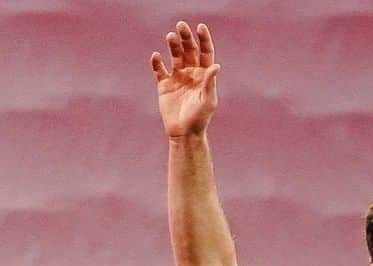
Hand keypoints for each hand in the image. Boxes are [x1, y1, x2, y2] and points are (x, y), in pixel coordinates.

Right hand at [150, 21, 219, 138]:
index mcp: (204, 75)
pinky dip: (157, 62)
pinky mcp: (164, 85)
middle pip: (189, 49)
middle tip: (181, 26)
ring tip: (170, 36)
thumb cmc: (199, 119)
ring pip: (175, 55)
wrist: (184, 134)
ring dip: (173, 45)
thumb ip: (210, 83)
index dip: (204, 39)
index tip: (200, 27)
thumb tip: (216, 66)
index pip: (205, 52)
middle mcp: (191, 73)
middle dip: (185, 37)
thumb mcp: (208, 101)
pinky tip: (156, 57)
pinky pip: (159, 70)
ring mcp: (177, 77)